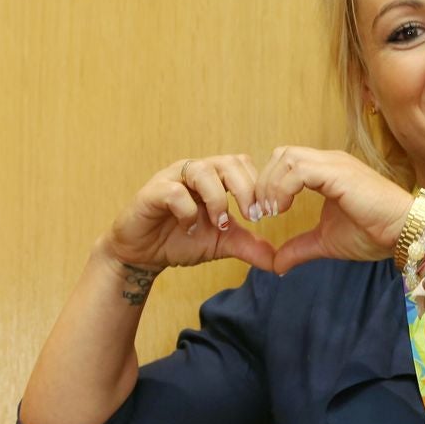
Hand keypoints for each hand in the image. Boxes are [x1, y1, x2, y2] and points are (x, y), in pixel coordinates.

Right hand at [101, 154, 277, 273]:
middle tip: (252, 217)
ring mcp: (172, 178)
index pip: (244, 164)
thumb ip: (250, 247)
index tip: (266, 215)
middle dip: (246, 190)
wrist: (143, 254)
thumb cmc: (182, 240)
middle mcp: (195, 172)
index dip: (259, 187)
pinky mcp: (151, 192)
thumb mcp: (223, 244)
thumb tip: (280, 262)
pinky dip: (188, 210)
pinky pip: (174, 191)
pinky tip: (189, 228)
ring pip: (203, 171)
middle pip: (229, 162)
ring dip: (218, 199)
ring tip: (220, 224)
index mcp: (214, 177)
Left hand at [255, 146, 412, 273]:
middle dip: (264, 182)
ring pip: (286, 157)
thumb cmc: (374, 234)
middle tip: (261, 212)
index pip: (285, 163)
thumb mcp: (326, 242)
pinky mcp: (338, 173)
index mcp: (327, 172)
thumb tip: (277, 265)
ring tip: (271, 211)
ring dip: (271, 184)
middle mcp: (329, 161)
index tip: (264, 215)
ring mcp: (335, 164)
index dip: (268, 185)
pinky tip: (282, 209)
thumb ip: (300, 248)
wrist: (403, 233)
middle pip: (281, 154)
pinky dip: (283, 187)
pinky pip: (298, 169)